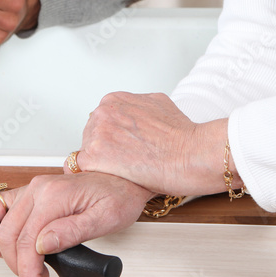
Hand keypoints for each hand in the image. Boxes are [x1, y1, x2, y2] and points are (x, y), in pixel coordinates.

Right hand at [0, 172, 151, 276]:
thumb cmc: (118, 196)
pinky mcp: (29, 194)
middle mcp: (38, 188)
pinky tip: (10, 248)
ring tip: (23, 267)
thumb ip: (73, 231)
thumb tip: (43, 245)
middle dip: (18, 269)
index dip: (28, 276)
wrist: (123, 179)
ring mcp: (31, 189)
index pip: (28, 242)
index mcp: (54, 194)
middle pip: (7, 236)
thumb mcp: (106, 219)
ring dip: (0, 251)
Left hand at [78, 92, 231, 197]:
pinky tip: (120, 177)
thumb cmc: (181, 134)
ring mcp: (96, 133)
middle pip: (91, 136)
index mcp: (115, 99)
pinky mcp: (94, 156)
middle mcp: (103, 111)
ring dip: (103, 164)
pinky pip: (85, 170)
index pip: (101, 121)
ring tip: (127, 171)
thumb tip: (133, 114)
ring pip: (88, 153)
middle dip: (107, 150)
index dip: (114, 138)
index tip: (125, 147)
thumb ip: (138, 106)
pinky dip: (100, 176)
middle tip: (128, 161)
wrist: (190, 154)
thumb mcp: (159, 103)